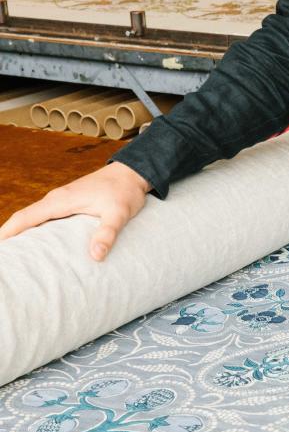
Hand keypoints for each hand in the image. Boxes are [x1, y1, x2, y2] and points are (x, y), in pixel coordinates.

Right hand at [0, 162, 150, 260]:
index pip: (25, 217)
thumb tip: (96, 256)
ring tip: (16, 254)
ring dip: (22, 232)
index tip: (0, 248)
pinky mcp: (70, 202)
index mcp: (61, 201)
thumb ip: (107, 233)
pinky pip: (46, 216)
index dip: (8, 232)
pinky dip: (37, 227)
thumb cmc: (125, 191)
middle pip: (25, 218)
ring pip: (35, 217)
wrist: (132, 172)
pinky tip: (40, 241)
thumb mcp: (119, 214)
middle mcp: (56, 199)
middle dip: (10, 235)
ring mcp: (62, 200)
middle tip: (5, 258)